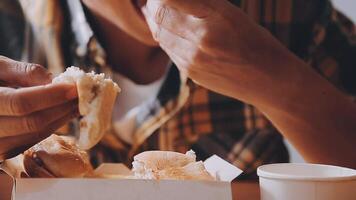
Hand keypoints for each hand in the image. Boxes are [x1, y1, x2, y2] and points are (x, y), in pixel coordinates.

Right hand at [0, 56, 78, 160]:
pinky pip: (32, 141)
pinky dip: (51, 127)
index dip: (51, 96)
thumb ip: (23, 72)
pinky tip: (62, 114)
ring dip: (61, 119)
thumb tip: (54, 80)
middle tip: (81, 96)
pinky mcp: (2, 151)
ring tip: (76, 103)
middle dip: (62, 108)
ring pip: (35, 135)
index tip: (74, 88)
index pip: (21, 103)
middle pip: (33, 122)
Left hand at [142, 0, 305, 107]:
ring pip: (159, 34)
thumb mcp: (231, 13)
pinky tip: (173, 30)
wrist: (267, 80)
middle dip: (154, 5)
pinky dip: (166, 37)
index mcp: (213, 19)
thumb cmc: (255, 40)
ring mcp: (192, 60)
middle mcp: (199, 41)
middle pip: (159, 17)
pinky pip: (169, 50)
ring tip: (161, 12)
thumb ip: (201, 2)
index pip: (167, 1)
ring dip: (157, 21)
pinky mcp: (190, 73)